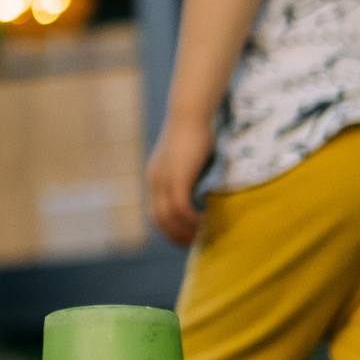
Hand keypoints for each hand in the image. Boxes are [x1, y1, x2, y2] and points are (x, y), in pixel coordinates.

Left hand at [145, 113, 213, 246]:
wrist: (190, 114)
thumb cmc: (194, 132)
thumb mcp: (186, 158)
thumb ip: (188, 174)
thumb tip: (200, 189)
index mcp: (154, 177)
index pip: (155, 213)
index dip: (168, 229)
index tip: (183, 239)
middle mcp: (154, 181)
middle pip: (159, 219)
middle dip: (175, 236)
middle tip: (192, 245)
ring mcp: (163, 179)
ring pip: (169, 216)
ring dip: (185, 230)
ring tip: (201, 236)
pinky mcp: (176, 177)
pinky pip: (180, 207)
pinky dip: (191, 219)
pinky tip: (204, 222)